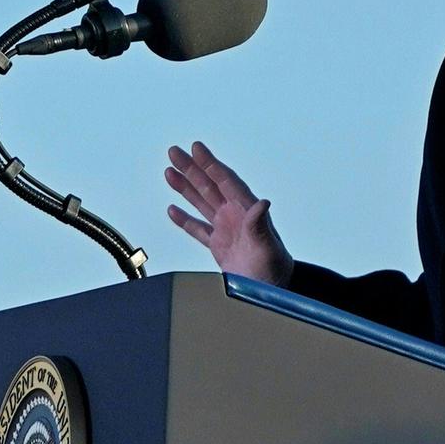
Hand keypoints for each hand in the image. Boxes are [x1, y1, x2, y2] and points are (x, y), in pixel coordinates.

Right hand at [165, 141, 293, 286]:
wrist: (274, 295)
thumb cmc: (275, 272)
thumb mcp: (268, 247)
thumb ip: (261, 225)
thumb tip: (263, 203)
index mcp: (247, 211)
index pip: (225, 181)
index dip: (210, 164)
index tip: (196, 148)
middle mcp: (236, 216)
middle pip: (210, 186)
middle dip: (192, 168)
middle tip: (174, 152)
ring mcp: (227, 229)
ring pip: (202, 202)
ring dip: (185, 187)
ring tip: (169, 171)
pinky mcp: (219, 246)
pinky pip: (198, 228)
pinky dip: (185, 219)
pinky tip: (173, 209)